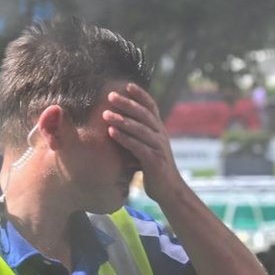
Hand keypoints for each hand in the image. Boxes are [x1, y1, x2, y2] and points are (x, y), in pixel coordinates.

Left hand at [102, 83, 184, 202]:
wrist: (169, 190)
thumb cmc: (153, 167)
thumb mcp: (147, 145)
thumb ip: (138, 133)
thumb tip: (119, 120)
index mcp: (159, 130)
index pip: (151, 107)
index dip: (141, 95)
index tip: (127, 84)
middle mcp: (160, 135)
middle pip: (144, 115)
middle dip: (127, 103)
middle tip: (110, 95)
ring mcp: (159, 148)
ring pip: (140, 129)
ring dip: (121, 120)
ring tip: (105, 114)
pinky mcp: (154, 161)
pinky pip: (137, 146)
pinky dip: (124, 138)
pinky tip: (111, 132)